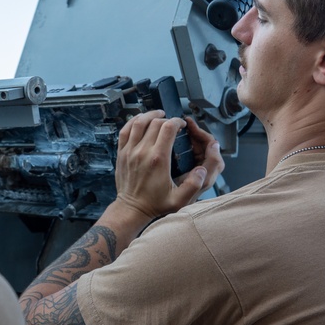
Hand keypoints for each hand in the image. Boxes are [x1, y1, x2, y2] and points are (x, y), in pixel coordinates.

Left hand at [114, 111, 223, 225]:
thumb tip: (203, 171)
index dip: (177, 122)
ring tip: (158, 115)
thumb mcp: (179, 200)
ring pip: (139, 122)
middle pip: (155, 123)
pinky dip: (133, 121)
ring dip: (150, 115)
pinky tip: (141, 120)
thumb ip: (194, 186)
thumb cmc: (155, 204)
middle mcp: (143, 152)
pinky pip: (125, 130)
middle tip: (173, 123)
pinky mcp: (121, 153)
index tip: (182, 124)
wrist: (132, 209)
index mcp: (158, 159)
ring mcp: (130, 151)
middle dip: (167, 119)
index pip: (168, 128)